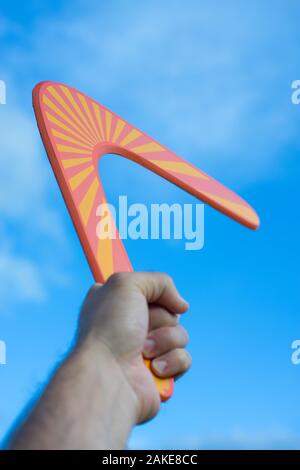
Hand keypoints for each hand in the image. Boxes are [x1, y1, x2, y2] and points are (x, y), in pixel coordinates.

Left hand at [77, 272, 191, 422]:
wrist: (107, 377)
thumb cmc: (108, 329)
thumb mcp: (127, 284)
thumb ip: (160, 281)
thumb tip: (181, 306)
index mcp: (116, 304)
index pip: (146, 288)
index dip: (151, 291)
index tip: (147, 297)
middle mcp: (129, 326)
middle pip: (169, 310)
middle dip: (161, 317)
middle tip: (142, 325)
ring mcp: (145, 351)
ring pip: (180, 334)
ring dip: (165, 339)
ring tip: (143, 350)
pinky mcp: (160, 373)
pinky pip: (184, 358)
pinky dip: (172, 362)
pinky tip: (152, 369)